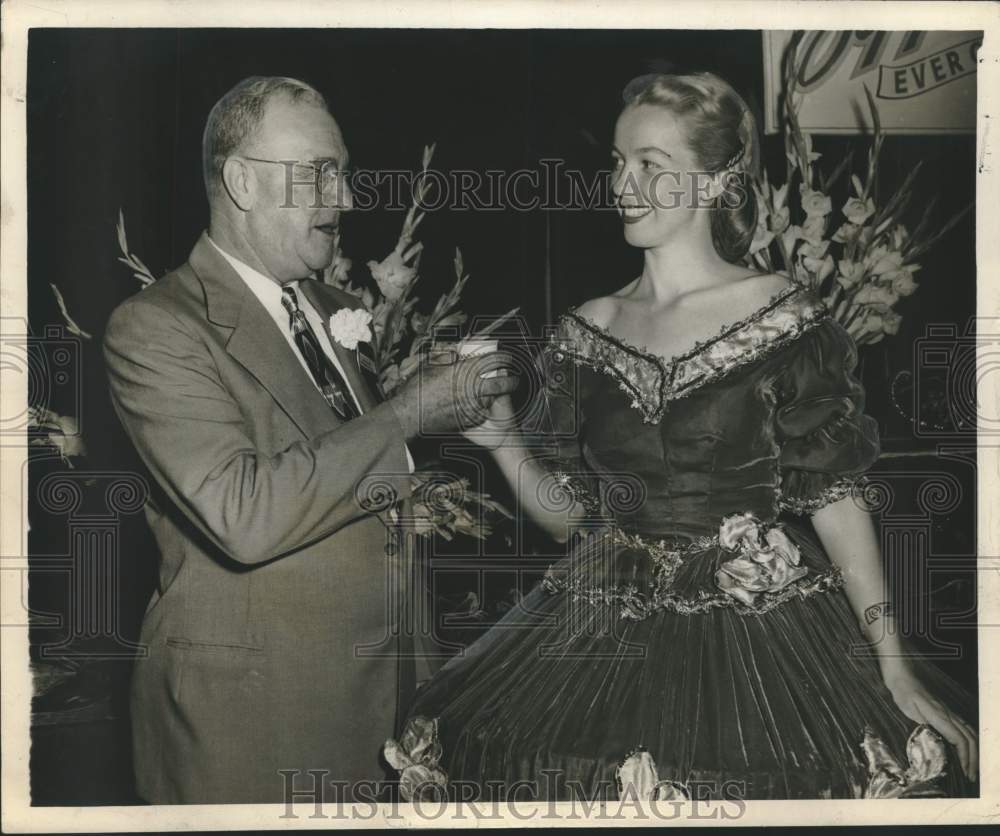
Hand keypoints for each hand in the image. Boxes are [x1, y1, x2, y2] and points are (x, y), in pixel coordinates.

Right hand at [388, 351, 518, 438]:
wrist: (411, 414)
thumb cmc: (418, 388)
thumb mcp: (432, 365)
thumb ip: (448, 356)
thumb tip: (456, 352)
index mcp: (467, 370)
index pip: (495, 360)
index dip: (504, 357)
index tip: (507, 358)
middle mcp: (474, 388)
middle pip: (503, 383)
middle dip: (511, 381)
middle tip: (513, 380)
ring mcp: (473, 406)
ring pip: (492, 399)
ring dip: (493, 395)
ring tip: (492, 394)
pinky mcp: (469, 420)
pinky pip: (481, 412)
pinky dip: (480, 409)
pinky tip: (474, 407)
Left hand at [882, 662, 977, 781]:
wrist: (901, 675)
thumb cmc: (902, 691)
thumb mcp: (908, 710)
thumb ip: (922, 726)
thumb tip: (934, 744)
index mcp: (939, 716)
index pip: (959, 739)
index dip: (965, 757)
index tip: (965, 772)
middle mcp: (948, 714)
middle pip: (969, 739)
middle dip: (973, 759)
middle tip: (971, 776)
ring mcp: (948, 712)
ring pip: (969, 733)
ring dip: (973, 751)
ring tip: (971, 767)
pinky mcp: (944, 711)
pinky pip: (963, 727)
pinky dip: (969, 741)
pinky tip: (966, 749)